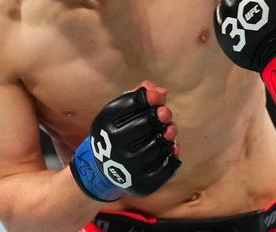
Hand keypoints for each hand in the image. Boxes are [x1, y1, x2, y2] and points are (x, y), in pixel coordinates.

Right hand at [70, 81, 180, 200]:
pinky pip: (167, 166)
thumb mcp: (118, 112)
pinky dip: (172, 153)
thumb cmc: (116, 132)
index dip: (150, 97)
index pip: (133, 103)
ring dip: (169, 134)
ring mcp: (127, 168)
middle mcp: (113, 146)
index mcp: (105, 123)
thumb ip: (138, 95)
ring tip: (168, 131)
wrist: (102, 169)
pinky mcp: (141, 184)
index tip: (158, 97)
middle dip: (161, 115)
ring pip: (160, 143)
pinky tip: (170, 147)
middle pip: (148, 122)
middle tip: (165, 114)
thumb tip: (162, 91)